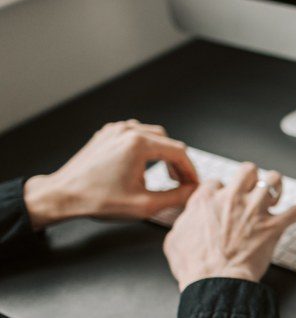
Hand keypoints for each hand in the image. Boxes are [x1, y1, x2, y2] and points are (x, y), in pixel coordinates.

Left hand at [23, 120, 198, 229]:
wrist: (62, 196)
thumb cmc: (97, 199)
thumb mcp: (144, 205)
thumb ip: (175, 197)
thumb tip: (192, 191)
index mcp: (139, 144)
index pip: (179, 151)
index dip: (190, 170)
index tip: (193, 184)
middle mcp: (128, 131)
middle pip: (167, 141)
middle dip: (177, 162)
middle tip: (180, 182)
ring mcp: (115, 130)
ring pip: (152, 135)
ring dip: (162, 153)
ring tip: (164, 174)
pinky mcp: (106, 135)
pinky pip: (134, 134)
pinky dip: (145, 148)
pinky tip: (143, 165)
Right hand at [163, 163, 295, 290]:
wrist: (214, 281)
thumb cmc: (195, 265)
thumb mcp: (175, 239)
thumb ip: (184, 222)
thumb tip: (188, 219)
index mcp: (208, 200)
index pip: (217, 181)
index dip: (222, 190)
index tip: (225, 198)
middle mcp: (233, 199)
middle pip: (248, 170)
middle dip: (253, 177)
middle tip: (254, 188)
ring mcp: (254, 211)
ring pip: (274, 180)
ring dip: (277, 186)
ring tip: (277, 195)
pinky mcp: (272, 226)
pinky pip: (294, 212)